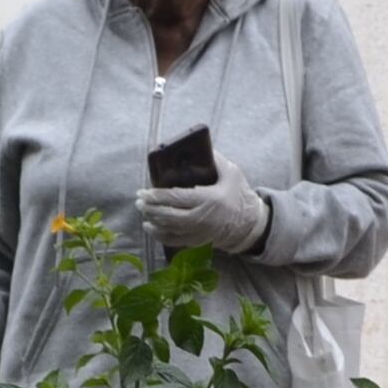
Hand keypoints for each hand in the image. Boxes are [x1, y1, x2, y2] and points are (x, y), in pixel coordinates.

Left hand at [136, 158, 270, 255]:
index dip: (158, 196)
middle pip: (169, 215)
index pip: (177, 198)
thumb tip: (201, 146)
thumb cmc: (239, 195)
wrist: (248, 223)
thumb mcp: (232, 174)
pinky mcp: (197, 240)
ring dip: (152, 220)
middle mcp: (202, 217)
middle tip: (139, 201)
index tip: (144, 192)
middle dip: (151, 208)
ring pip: (169, 228)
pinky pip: (174, 240)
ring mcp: (198, 232)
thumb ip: (216, 160)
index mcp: (209, 199)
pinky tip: (150, 227)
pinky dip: (159, 235)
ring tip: (142, 210)